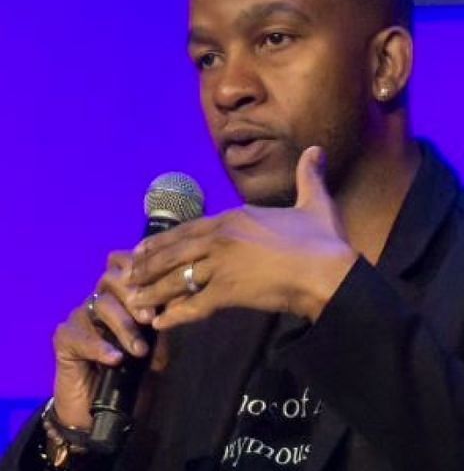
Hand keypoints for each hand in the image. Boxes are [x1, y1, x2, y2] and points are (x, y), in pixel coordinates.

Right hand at [50, 251, 150, 428]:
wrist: (105, 412)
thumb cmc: (135, 376)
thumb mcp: (158, 350)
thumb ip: (165, 326)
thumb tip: (183, 302)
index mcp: (124, 298)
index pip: (129, 269)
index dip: (144, 270)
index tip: (166, 284)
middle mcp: (101, 302)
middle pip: (112, 279)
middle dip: (135, 296)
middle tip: (151, 318)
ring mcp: (81, 319)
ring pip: (100, 305)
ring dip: (123, 326)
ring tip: (139, 350)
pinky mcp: (64, 340)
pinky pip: (79, 335)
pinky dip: (99, 346)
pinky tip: (114, 358)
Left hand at [127, 146, 358, 329]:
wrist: (329, 273)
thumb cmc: (324, 241)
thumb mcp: (316, 203)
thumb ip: (309, 177)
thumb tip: (316, 150)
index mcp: (236, 218)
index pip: (188, 229)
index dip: (163, 240)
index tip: (145, 247)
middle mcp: (221, 239)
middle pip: (174, 252)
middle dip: (147, 265)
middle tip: (128, 275)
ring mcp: (221, 266)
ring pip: (177, 278)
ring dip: (153, 291)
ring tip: (136, 301)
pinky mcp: (227, 292)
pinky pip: (193, 305)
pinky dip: (175, 314)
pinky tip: (161, 321)